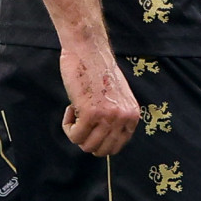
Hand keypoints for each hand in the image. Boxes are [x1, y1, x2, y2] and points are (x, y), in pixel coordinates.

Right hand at [59, 39, 138, 156]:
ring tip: (75, 112)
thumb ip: (115, 117)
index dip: (99, 139)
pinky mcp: (91, 112)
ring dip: (76, 134)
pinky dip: (68, 126)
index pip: (117, 146)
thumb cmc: (97, 71)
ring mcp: (108, 117)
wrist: (88, 49)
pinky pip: (75, 135)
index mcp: (133, 116)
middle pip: (102, 151)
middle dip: (87, 140)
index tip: (91, 124)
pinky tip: (70, 107)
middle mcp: (124, 118)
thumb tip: (103, 141)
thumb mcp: (116, 98)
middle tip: (80, 121)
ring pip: (87, 146)